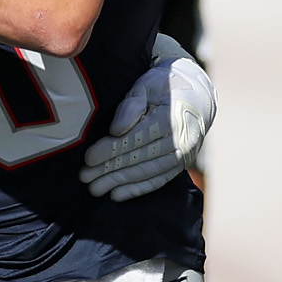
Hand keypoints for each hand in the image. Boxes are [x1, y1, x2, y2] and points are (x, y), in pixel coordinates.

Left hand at [80, 47, 214, 200]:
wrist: (197, 95)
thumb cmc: (164, 86)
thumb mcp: (146, 86)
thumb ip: (131, 106)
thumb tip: (116, 130)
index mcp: (171, 118)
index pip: (136, 138)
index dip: (111, 150)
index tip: (88, 157)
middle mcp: (181, 140)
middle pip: (139, 159)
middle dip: (109, 170)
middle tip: (84, 177)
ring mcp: (184, 156)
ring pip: (146, 173)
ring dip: (119, 182)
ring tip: (94, 188)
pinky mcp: (182, 165)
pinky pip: (158, 180)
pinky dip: (137, 189)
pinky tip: (117, 195)